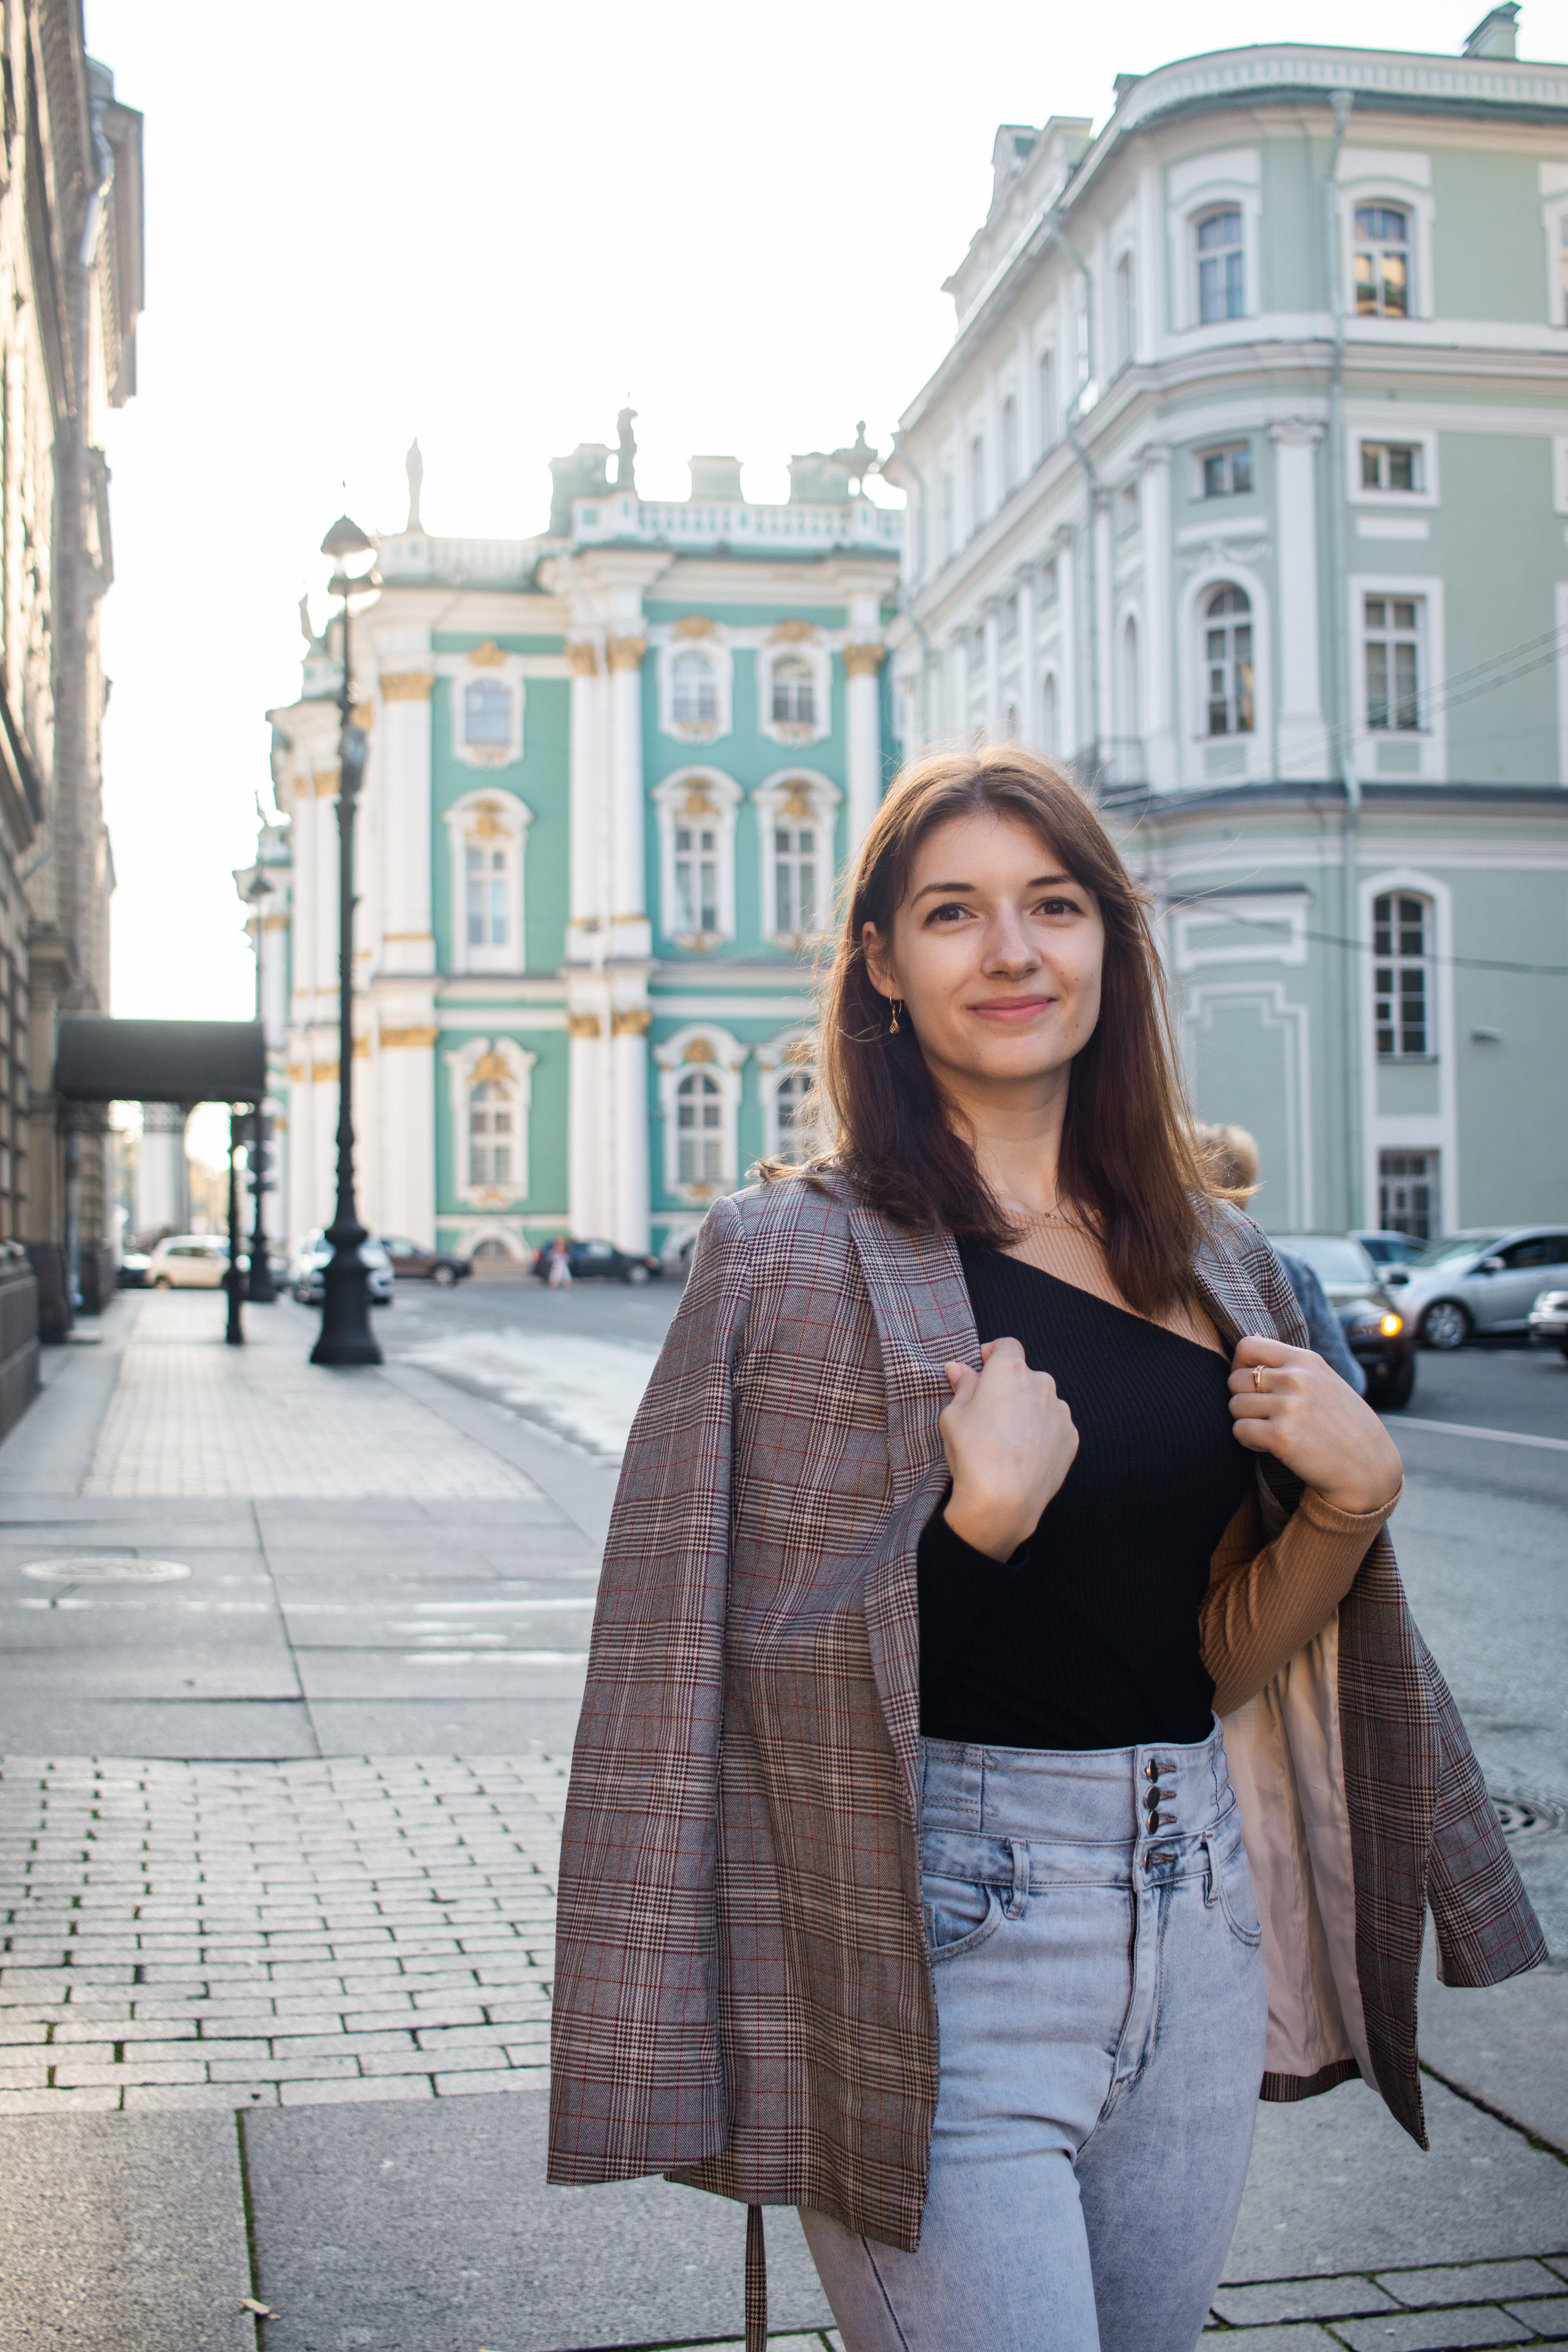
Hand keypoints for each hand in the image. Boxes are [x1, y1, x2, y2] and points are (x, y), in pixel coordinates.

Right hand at [938, 1337, 1078, 1562]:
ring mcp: (1060, 1411)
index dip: (993, 1354)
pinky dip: (1042, 1433)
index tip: (983, 1368)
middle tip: (990, 1413)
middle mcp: (1042, 1383)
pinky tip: (1025, 1454)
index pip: (1007, 1345)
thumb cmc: (973, 1453)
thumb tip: (959, 1368)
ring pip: (1042, 1401)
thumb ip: (962, 1387)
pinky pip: (1054, 1425)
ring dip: (1028, 1410)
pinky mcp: (1071, 1437)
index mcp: (1010, 1371)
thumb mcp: (953, 1416)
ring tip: (1009, 1440)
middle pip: (1025, 1376)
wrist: (1004, 1501)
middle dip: (1009, 1388)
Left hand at [1229, 1335, 1402, 1513]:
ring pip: (1234, 1406)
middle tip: (1265, 1417)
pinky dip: (1249, 1441)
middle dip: (1243, 1400)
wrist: (1369, 1467)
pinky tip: (1272, 1446)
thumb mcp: (1325, 1382)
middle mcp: (1296, 1378)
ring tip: (1273, 1431)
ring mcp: (1289, 1406)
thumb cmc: (1344, 1427)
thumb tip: (1248, 1355)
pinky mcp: (1281, 1435)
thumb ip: (1292, 1368)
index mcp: (1306, 1360)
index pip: (1247, 1346)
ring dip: (1247, 1422)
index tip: (1252, 1386)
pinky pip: (1240, 1430)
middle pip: (1235, 1379)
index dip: (1240, 1367)